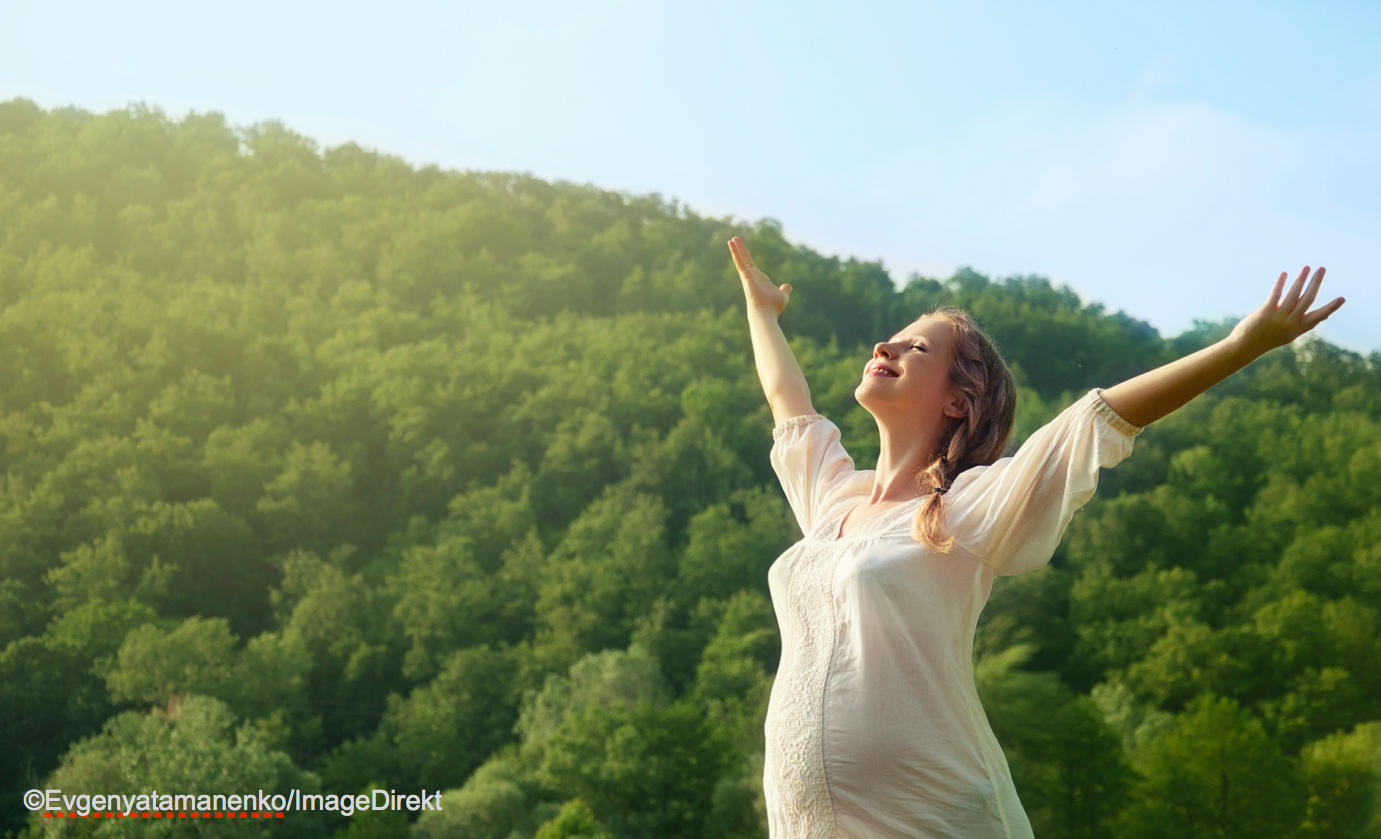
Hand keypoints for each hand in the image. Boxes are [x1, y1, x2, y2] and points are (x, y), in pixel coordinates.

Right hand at [728, 236, 791, 314]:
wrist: (766, 313)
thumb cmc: (773, 307)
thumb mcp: (782, 295)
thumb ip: (784, 290)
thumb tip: (788, 287)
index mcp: (759, 280)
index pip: (752, 266)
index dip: (747, 258)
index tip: (744, 252)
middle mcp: (752, 277)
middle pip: (745, 260)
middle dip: (740, 250)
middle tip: (735, 239)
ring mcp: (747, 275)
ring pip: (740, 259)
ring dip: (736, 248)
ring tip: (732, 238)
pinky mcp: (745, 275)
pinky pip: (739, 261)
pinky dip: (735, 252)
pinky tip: (731, 243)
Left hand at [1227, 266, 1344, 356]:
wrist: (1244, 348)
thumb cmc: (1267, 339)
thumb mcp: (1288, 334)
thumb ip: (1304, 323)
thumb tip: (1325, 316)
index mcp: (1297, 328)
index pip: (1318, 317)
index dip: (1331, 308)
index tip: (1342, 298)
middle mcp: (1290, 323)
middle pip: (1308, 300)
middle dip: (1316, 283)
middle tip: (1322, 268)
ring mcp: (1278, 318)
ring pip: (1293, 295)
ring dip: (1301, 279)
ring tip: (1307, 267)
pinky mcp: (1265, 313)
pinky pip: (1275, 296)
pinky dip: (1280, 284)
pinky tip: (1284, 274)